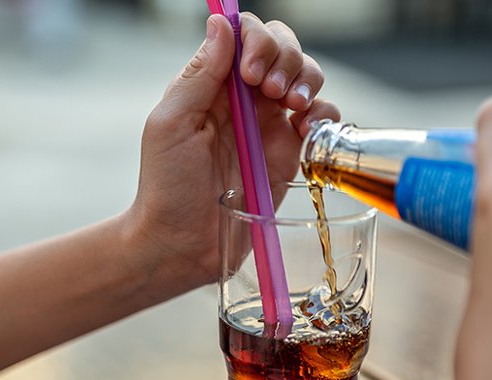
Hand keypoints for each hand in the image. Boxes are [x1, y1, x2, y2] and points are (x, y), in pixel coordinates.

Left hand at [123, 14, 339, 290]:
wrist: (182, 243)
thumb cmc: (167, 187)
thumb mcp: (171, 125)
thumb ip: (199, 75)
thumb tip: (221, 24)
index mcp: (211, 85)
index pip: (244, 36)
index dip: (255, 41)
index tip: (249, 72)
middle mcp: (243, 99)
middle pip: (282, 49)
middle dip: (286, 58)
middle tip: (271, 92)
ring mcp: (269, 124)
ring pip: (305, 77)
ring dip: (307, 79)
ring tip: (292, 105)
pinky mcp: (290, 153)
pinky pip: (320, 119)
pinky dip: (324, 114)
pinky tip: (307, 127)